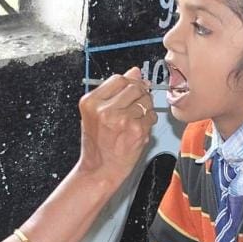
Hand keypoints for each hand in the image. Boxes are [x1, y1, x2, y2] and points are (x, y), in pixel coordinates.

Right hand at [75, 67, 154, 186]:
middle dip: (139, 94)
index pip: (118, 79)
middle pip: (134, 87)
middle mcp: (105, 110)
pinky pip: (151, 116)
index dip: (129, 82)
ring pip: (145, 101)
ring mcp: (122, 120)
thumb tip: (134, 71)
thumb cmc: (98, 144)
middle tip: (135, 106)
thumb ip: (113, 92)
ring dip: (145, 108)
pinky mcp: (136, 130)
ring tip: (135, 120)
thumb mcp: (96, 114)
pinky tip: (138, 129)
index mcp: (91, 102)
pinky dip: (149, 121)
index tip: (133, 89)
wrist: (100, 170)